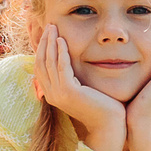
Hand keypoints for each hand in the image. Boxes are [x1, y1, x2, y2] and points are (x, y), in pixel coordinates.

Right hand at [36, 32, 126, 150]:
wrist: (110, 125)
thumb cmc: (101, 107)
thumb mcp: (83, 90)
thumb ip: (73, 78)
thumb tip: (69, 65)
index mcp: (52, 94)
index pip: (40, 67)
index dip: (42, 48)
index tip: (47, 33)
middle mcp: (51, 94)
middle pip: (41, 62)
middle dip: (44, 42)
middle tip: (49, 25)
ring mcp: (58, 94)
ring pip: (49, 63)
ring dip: (50, 43)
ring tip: (54, 27)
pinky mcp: (69, 92)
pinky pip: (61, 68)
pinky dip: (60, 53)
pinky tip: (62, 41)